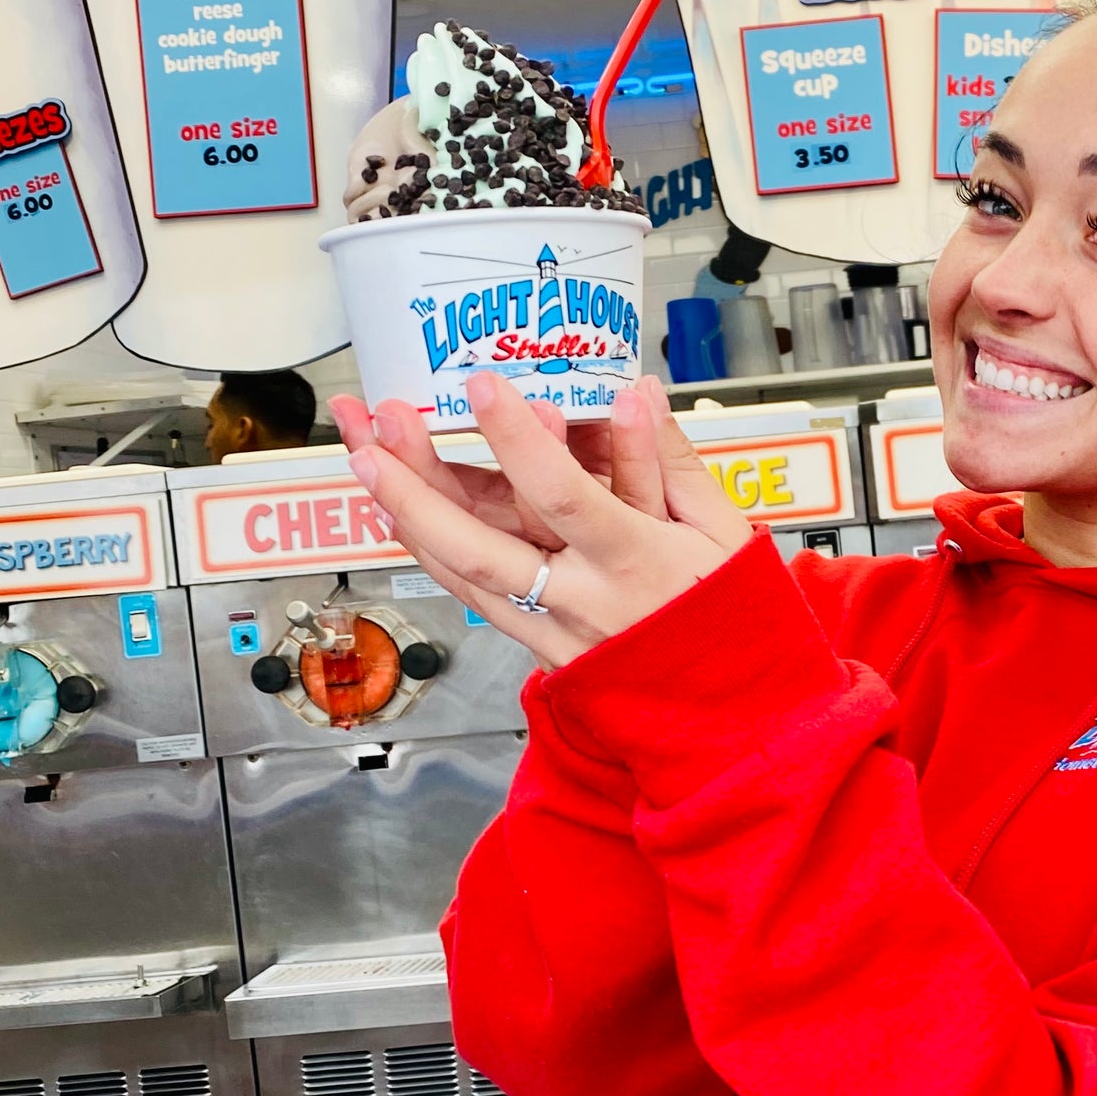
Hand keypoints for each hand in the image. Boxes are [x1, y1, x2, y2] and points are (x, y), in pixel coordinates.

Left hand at [342, 374, 753, 668]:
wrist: (729, 710)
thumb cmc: (730, 617)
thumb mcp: (721, 531)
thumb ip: (669, 460)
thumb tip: (633, 395)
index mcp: (632, 562)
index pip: (560, 496)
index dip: (516, 440)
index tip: (483, 386)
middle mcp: (578, 601)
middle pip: (474, 546)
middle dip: (414, 483)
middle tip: (375, 427)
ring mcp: (549, 629)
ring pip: (456, 572)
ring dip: (403, 508)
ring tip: (366, 450)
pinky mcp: (535, 645)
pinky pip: (468, 592)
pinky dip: (427, 547)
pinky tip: (398, 508)